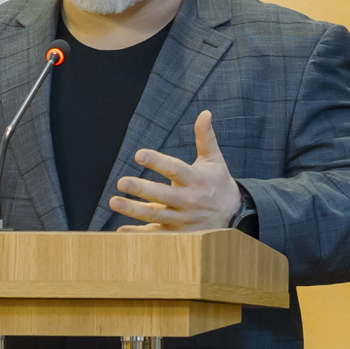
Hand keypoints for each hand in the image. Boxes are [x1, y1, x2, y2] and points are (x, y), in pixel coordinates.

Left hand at [112, 110, 242, 232]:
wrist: (235, 216)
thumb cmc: (219, 183)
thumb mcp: (214, 160)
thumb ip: (205, 137)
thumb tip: (205, 113)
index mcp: (195, 179)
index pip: (174, 169)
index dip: (157, 161)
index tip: (139, 154)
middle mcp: (189, 200)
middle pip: (162, 195)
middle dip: (141, 189)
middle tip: (122, 182)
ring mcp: (182, 219)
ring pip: (155, 215)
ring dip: (133, 210)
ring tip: (114, 202)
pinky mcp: (178, 234)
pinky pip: (156, 235)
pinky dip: (138, 234)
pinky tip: (120, 230)